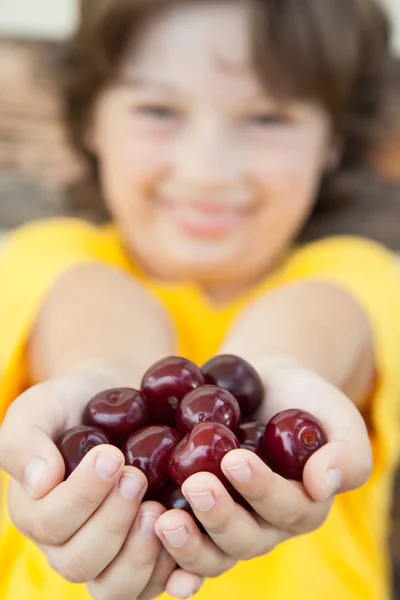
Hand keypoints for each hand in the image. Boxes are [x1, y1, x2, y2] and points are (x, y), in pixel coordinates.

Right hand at [0, 372, 203, 599]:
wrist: (116, 400)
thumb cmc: (73, 404)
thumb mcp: (39, 409)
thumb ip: (24, 443)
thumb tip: (40, 482)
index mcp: (36, 511)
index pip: (50, 524)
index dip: (81, 496)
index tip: (111, 456)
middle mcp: (68, 544)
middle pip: (81, 562)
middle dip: (111, 521)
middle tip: (137, 477)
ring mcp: (108, 555)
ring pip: (114, 587)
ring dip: (138, 555)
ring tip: (159, 508)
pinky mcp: (145, 554)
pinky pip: (153, 585)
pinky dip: (171, 575)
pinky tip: (185, 545)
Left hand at [154, 359, 371, 576]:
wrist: (263, 385)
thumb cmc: (304, 399)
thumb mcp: (337, 416)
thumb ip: (346, 452)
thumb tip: (322, 483)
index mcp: (302, 506)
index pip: (286, 509)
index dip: (261, 490)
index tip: (235, 459)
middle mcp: (265, 525)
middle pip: (244, 539)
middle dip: (219, 517)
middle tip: (195, 484)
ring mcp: (229, 522)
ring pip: (212, 552)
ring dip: (188, 543)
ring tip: (162, 517)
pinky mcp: (196, 513)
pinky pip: (184, 543)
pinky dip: (166, 554)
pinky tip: (147, 536)